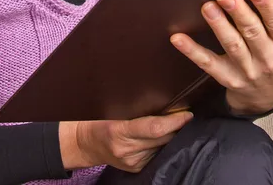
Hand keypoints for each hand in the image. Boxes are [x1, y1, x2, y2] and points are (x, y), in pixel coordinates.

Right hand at [59, 111, 191, 171]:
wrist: (85, 143)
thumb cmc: (98, 119)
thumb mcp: (114, 109)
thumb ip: (137, 109)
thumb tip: (166, 102)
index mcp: (119, 131)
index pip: (154, 127)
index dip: (174, 121)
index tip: (188, 113)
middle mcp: (127, 150)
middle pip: (162, 139)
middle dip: (177, 128)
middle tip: (187, 115)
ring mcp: (132, 163)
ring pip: (162, 147)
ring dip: (172, 137)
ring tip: (179, 124)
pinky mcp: (136, 169)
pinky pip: (157, 154)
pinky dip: (163, 144)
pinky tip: (166, 136)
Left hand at [170, 0, 272, 114]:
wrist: (269, 97)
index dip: (267, 6)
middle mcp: (268, 59)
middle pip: (252, 33)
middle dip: (239, 13)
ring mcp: (246, 70)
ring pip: (231, 46)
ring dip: (218, 26)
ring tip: (207, 8)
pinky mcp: (227, 78)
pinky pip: (208, 63)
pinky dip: (192, 51)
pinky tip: (178, 38)